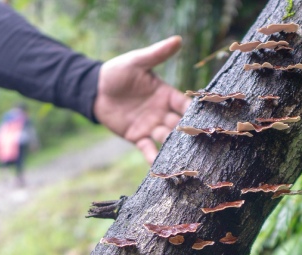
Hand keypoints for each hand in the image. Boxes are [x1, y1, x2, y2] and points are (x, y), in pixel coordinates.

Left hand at [92, 36, 190, 163]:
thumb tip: (177, 39)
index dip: (194, 113)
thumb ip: (156, 54)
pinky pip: (148, 149)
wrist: (94, 89)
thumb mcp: (137, 61)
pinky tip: (161, 168)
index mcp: (165, 94)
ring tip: (187, 159)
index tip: (207, 121)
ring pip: (167, 139)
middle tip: (202, 145)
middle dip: (189, 135)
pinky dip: (154, 158)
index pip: (184, 105)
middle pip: (179, 125)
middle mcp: (161, 112)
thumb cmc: (116, 72)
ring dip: (175, 148)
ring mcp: (150, 125)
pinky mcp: (137, 136)